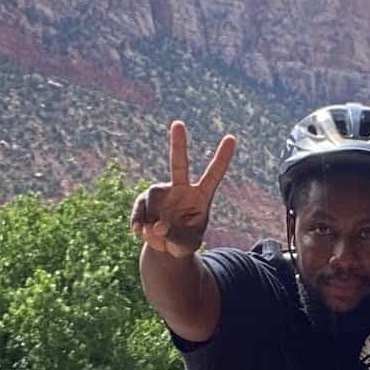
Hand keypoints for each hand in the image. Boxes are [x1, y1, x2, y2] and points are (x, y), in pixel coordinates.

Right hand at [130, 119, 236, 257]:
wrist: (165, 246)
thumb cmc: (184, 243)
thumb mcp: (186, 245)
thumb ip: (175, 237)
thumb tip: (156, 226)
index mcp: (201, 196)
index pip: (214, 175)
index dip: (222, 158)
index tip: (231, 138)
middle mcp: (181, 189)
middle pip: (179, 163)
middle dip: (178, 143)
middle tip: (178, 123)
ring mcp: (162, 193)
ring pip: (152, 201)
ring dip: (151, 224)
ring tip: (155, 238)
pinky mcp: (145, 200)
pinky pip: (139, 210)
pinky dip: (138, 223)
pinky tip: (138, 233)